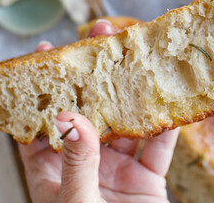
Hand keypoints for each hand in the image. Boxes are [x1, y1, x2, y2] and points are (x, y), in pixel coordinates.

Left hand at [18, 20, 178, 202]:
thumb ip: (76, 164)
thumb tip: (72, 118)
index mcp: (51, 174)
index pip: (40, 123)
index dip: (41, 87)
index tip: (46, 51)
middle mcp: (84, 164)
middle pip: (88, 110)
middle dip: (94, 73)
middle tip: (101, 36)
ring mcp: (117, 168)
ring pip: (125, 120)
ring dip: (133, 88)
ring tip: (137, 53)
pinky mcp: (148, 178)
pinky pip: (159, 143)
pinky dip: (168, 122)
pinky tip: (173, 97)